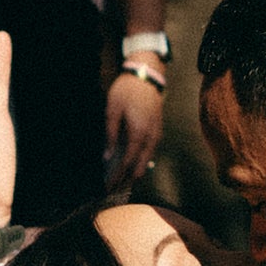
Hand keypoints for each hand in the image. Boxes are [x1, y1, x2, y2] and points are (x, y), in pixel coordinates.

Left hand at [103, 65, 163, 193]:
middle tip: (115, 188)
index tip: (109, 185)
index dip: (118, 176)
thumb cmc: (127, 91)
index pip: (128, 162)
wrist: (146, 76)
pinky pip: (150, 151)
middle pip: (140, 166)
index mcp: (138, 133)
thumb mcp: (112, 111)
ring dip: (135, 171)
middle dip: (127, 179)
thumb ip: (110, 135)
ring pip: (147, 160)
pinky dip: (141, 160)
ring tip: (123, 180)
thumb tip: (107, 156)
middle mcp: (150, 137)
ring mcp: (156, 134)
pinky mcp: (157, 130)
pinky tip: (133, 164)